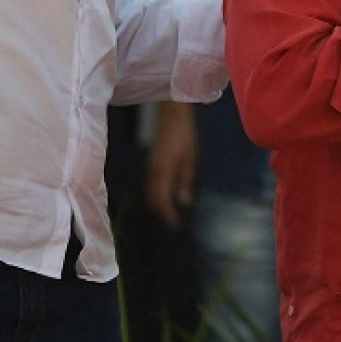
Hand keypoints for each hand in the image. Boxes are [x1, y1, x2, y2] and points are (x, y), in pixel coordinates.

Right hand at [145, 101, 197, 229]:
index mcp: (162, 174)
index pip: (161, 202)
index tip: (177, 226)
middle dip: (161, 213)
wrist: (172, 115)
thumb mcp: (191, 159)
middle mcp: (152, 173)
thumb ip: (185, 182)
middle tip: (174, 222)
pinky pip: (150, 185)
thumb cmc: (185, 136)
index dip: (168, 216)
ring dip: (158, 204)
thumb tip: (183, 203)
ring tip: (171, 212)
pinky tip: (167, 195)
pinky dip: (156, 194)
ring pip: (149, 193)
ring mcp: (150, 168)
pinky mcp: (151, 163)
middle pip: (152, 200)